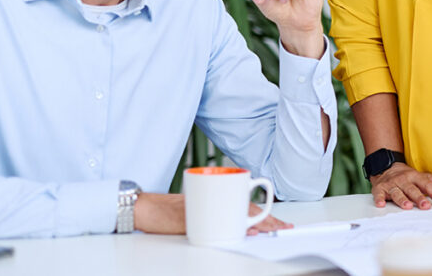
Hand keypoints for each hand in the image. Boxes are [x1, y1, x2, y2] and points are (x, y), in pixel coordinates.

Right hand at [133, 193, 291, 234]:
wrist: (147, 207)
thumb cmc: (173, 210)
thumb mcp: (201, 208)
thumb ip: (222, 214)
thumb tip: (248, 230)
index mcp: (221, 200)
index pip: (250, 208)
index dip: (268, 217)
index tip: (283, 225)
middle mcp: (216, 202)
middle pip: (249, 211)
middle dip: (268, 222)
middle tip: (284, 229)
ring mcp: (207, 211)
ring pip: (237, 215)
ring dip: (256, 225)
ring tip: (270, 232)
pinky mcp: (196, 219)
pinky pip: (215, 224)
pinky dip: (231, 228)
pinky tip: (245, 231)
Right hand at [369, 162, 431, 209]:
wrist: (387, 168)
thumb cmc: (409, 177)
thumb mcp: (426, 178)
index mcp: (417, 177)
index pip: (428, 185)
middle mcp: (405, 180)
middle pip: (413, 189)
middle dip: (419, 197)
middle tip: (425, 206)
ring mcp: (392, 184)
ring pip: (398, 192)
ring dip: (402, 199)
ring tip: (408, 206)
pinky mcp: (380, 189)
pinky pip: (379, 193)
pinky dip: (379, 198)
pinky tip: (381, 203)